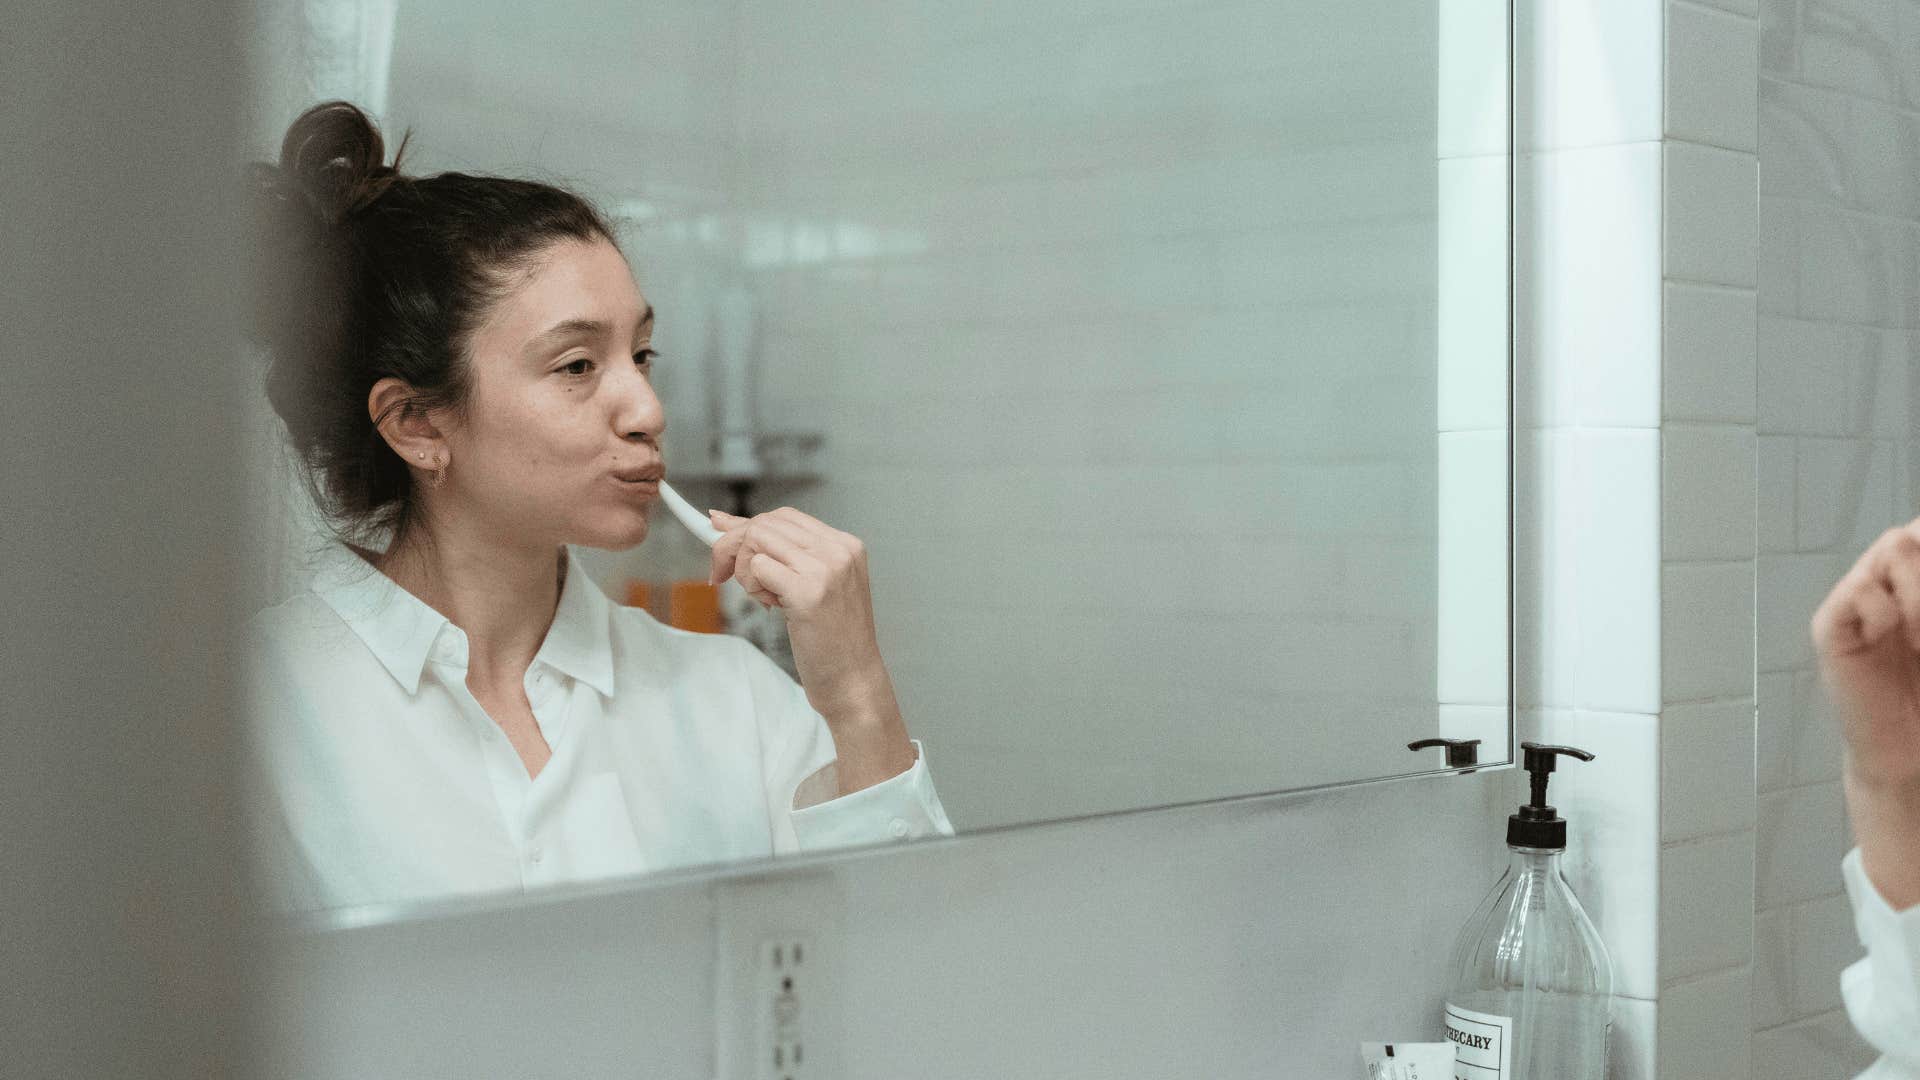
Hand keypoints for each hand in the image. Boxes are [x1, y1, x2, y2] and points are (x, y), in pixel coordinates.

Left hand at [707, 506, 886, 705]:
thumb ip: (780, 555)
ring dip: (745, 571)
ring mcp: (825, 569)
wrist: (853, 680)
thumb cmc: (832, 640)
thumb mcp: (814, 586)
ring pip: (757, 541)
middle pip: (765, 524)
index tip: (723, 538)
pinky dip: (753, 588)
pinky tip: (772, 608)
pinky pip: (757, 568)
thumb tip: (725, 523)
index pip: (784, 517)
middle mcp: (838, 551)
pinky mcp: (808, 592)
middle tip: (723, 575)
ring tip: (766, 599)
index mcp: (845, 545)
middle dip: (733, 547)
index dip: (747, 527)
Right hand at [1810, 520, 1919, 792]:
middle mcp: (1890, 579)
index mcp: (1917, 578)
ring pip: (1896, 546)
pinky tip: (1890, 641)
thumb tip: (1915, 545)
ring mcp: (1858, 597)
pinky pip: (1860, 591)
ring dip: (1919, 593)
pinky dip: (1884, 613)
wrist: (1906, 752)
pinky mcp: (1830, 625)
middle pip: (1916, 531)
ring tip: (1918, 638)